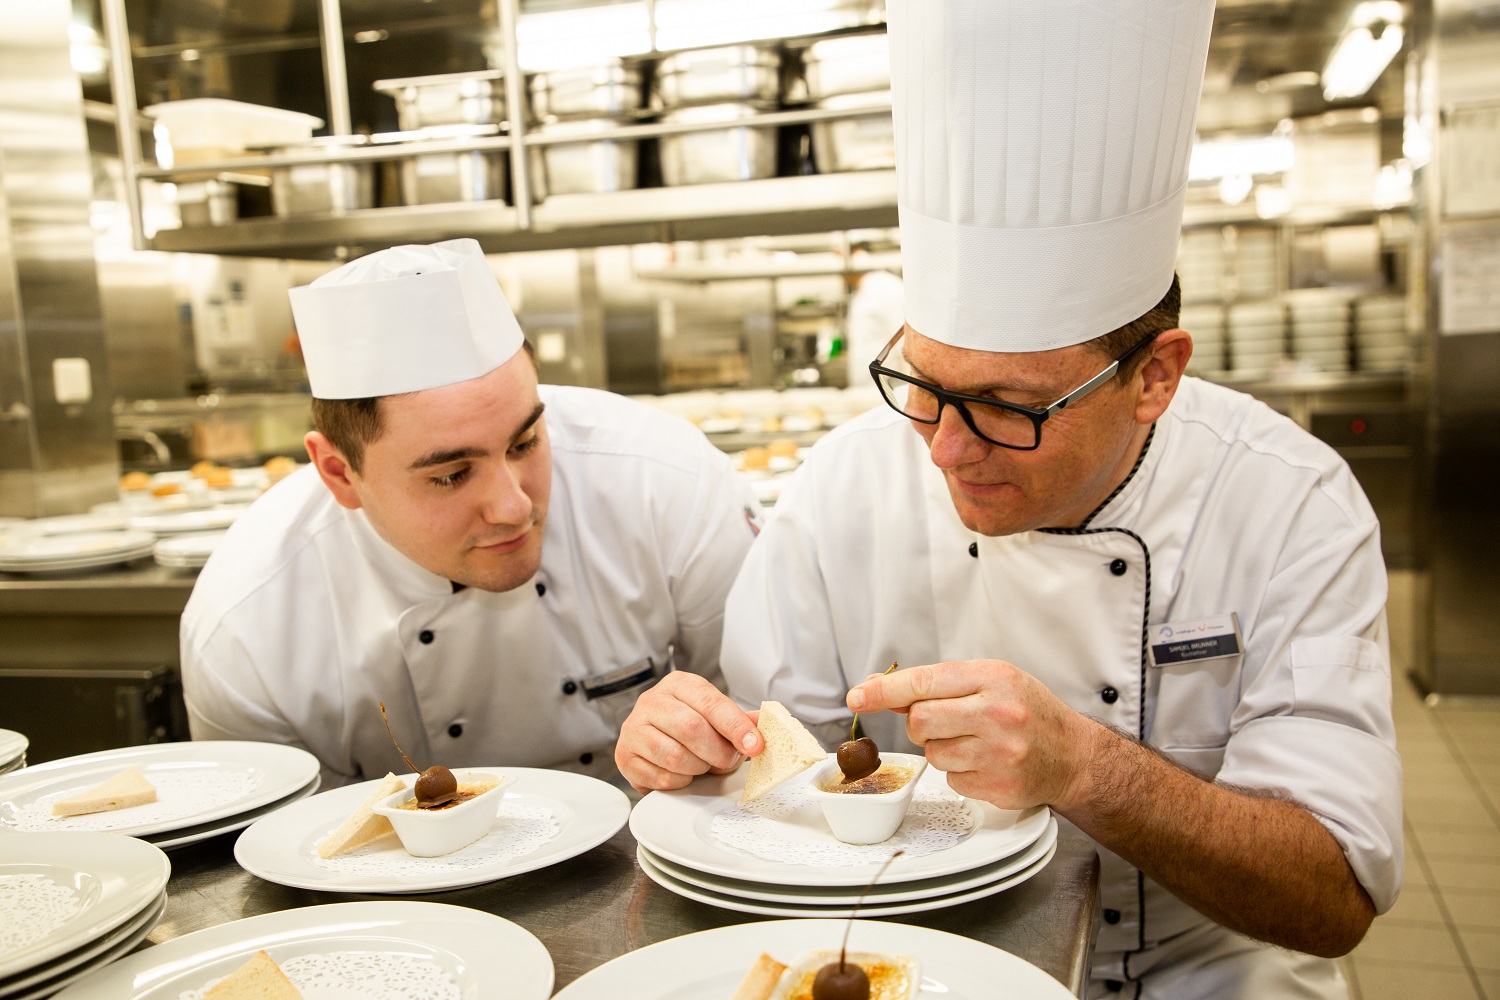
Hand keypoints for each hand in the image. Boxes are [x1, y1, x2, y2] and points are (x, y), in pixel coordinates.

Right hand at [615, 672, 762, 792]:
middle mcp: (652, 701)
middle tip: (727, 761)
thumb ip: (739, 719)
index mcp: (679, 685)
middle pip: (691, 728)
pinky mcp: (625, 756)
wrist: (650, 736)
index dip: (736, 726)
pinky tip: (683, 772)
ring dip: (698, 768)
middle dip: (718, 752)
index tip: (755, 745)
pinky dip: (680, 781)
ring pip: (674, 756)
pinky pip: (661, 777)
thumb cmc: (686, 723)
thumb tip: (766, 723)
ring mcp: (634, 728)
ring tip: (703, 765)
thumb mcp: (714, 714)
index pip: (711, 702)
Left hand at [847, 659, 1095, 811]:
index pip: (924, 682)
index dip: (884, 691)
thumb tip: (882, 690)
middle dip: (920, 724)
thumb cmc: (1029, 713)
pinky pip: (951, 779)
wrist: (1073, 755)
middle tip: (946, 722)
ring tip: (975, 742)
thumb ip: (938, 685)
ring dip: (943, 749)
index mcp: (993, 678)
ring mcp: (998, 753)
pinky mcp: (997, 785)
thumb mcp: (991, 682)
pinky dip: (960, 771)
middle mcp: (997, 713)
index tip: (857, 697)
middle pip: (919, 721)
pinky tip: (986, 762)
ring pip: (932, 753)